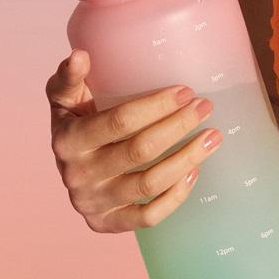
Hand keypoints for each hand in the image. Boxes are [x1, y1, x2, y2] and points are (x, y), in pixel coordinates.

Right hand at [45, 49, 222, 232]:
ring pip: (149, 184)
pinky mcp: (109, 224)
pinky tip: (196, 172)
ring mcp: (94, 203)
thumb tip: (81, 55)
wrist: (68, 168)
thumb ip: (69, 78)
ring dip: (187, 159)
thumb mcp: (65, 99)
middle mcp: (78, 175)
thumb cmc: (75, 123)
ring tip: (213, 137)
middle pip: (140, 151)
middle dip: (179, 127)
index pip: (120, 122)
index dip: (156, 106)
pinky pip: (149, 217)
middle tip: (205, 108)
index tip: (186, 92)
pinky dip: (176, 196)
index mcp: (69, 140)